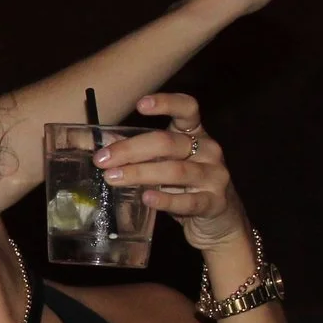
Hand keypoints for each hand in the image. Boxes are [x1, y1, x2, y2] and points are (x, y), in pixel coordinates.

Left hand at [99, 93, 248, 252]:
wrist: (219, 219)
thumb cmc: (186, 185)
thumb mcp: (166, 162)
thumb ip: (140, 151)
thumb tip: (104, 143)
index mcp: (195, 134)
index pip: (188, 108)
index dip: (167, 103)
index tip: (141, 105)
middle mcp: (209, 150)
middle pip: (168, 142)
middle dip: (131, 150)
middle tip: (102, 160)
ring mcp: (214, 176)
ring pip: (175, 171)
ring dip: (140, 173)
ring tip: (113, 178)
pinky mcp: (214, 203)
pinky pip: (188, 201)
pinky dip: (165, 200)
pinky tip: (147, 198)